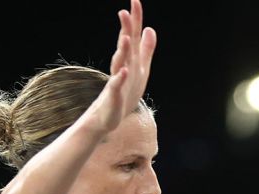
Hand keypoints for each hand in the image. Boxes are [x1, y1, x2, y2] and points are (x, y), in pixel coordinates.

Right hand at [86, 0, 156, 135]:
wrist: (108, 117)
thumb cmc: (125, 92)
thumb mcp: (140, 69)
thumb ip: (146, 49)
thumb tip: (150, 29)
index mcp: (130, 60)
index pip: (132, 36)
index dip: (135, 19)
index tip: (135, 0)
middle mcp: (122, 66)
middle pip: (125, 45)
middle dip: (126, 29)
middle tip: (125, 11)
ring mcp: (117, 80)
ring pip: (120, 64)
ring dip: (123, 51)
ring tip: (126, 38)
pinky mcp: (114, 96)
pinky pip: (116, 86)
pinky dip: (119, 78)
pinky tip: (123, 71)